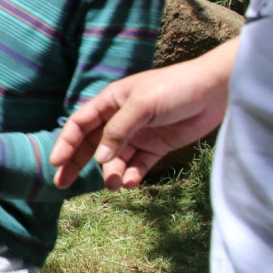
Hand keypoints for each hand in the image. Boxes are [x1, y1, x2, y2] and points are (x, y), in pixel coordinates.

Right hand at [49, 40, 237, 189]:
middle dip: (78, 164)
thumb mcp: (141, 105)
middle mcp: (120, 119)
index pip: (80, 124)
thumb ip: (118, 131)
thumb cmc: (175, 88)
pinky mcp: (157, 147)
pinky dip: (132, 175)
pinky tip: (131, 182)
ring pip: (114, 159)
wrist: (216, 90)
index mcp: (111, 102)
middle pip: (91, 144)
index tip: (57, 163)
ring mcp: (138, 134)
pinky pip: (137, 165)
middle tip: (63, 184)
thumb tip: (99, 158)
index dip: (66, 142)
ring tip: (114, 184)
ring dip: (110, 172)